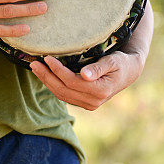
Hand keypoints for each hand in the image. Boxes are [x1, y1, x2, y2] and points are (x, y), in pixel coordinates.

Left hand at [30, 51, 144, 110]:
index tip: (47, 58)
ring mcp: (88, 105)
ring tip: (36, 68)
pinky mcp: (84, 103)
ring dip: (47, 82)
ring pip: (61, 95)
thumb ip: (98, 68)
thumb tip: (84, 75)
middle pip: (63, 90)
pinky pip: (64, 96)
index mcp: (100, 91)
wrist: (129, 73)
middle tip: (34, 63)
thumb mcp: (113, 61)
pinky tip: (46, 76)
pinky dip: (53, 86)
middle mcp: (93, 102)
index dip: (58, 70)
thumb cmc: (121, 63)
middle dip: (47, 76)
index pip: (72, 81)